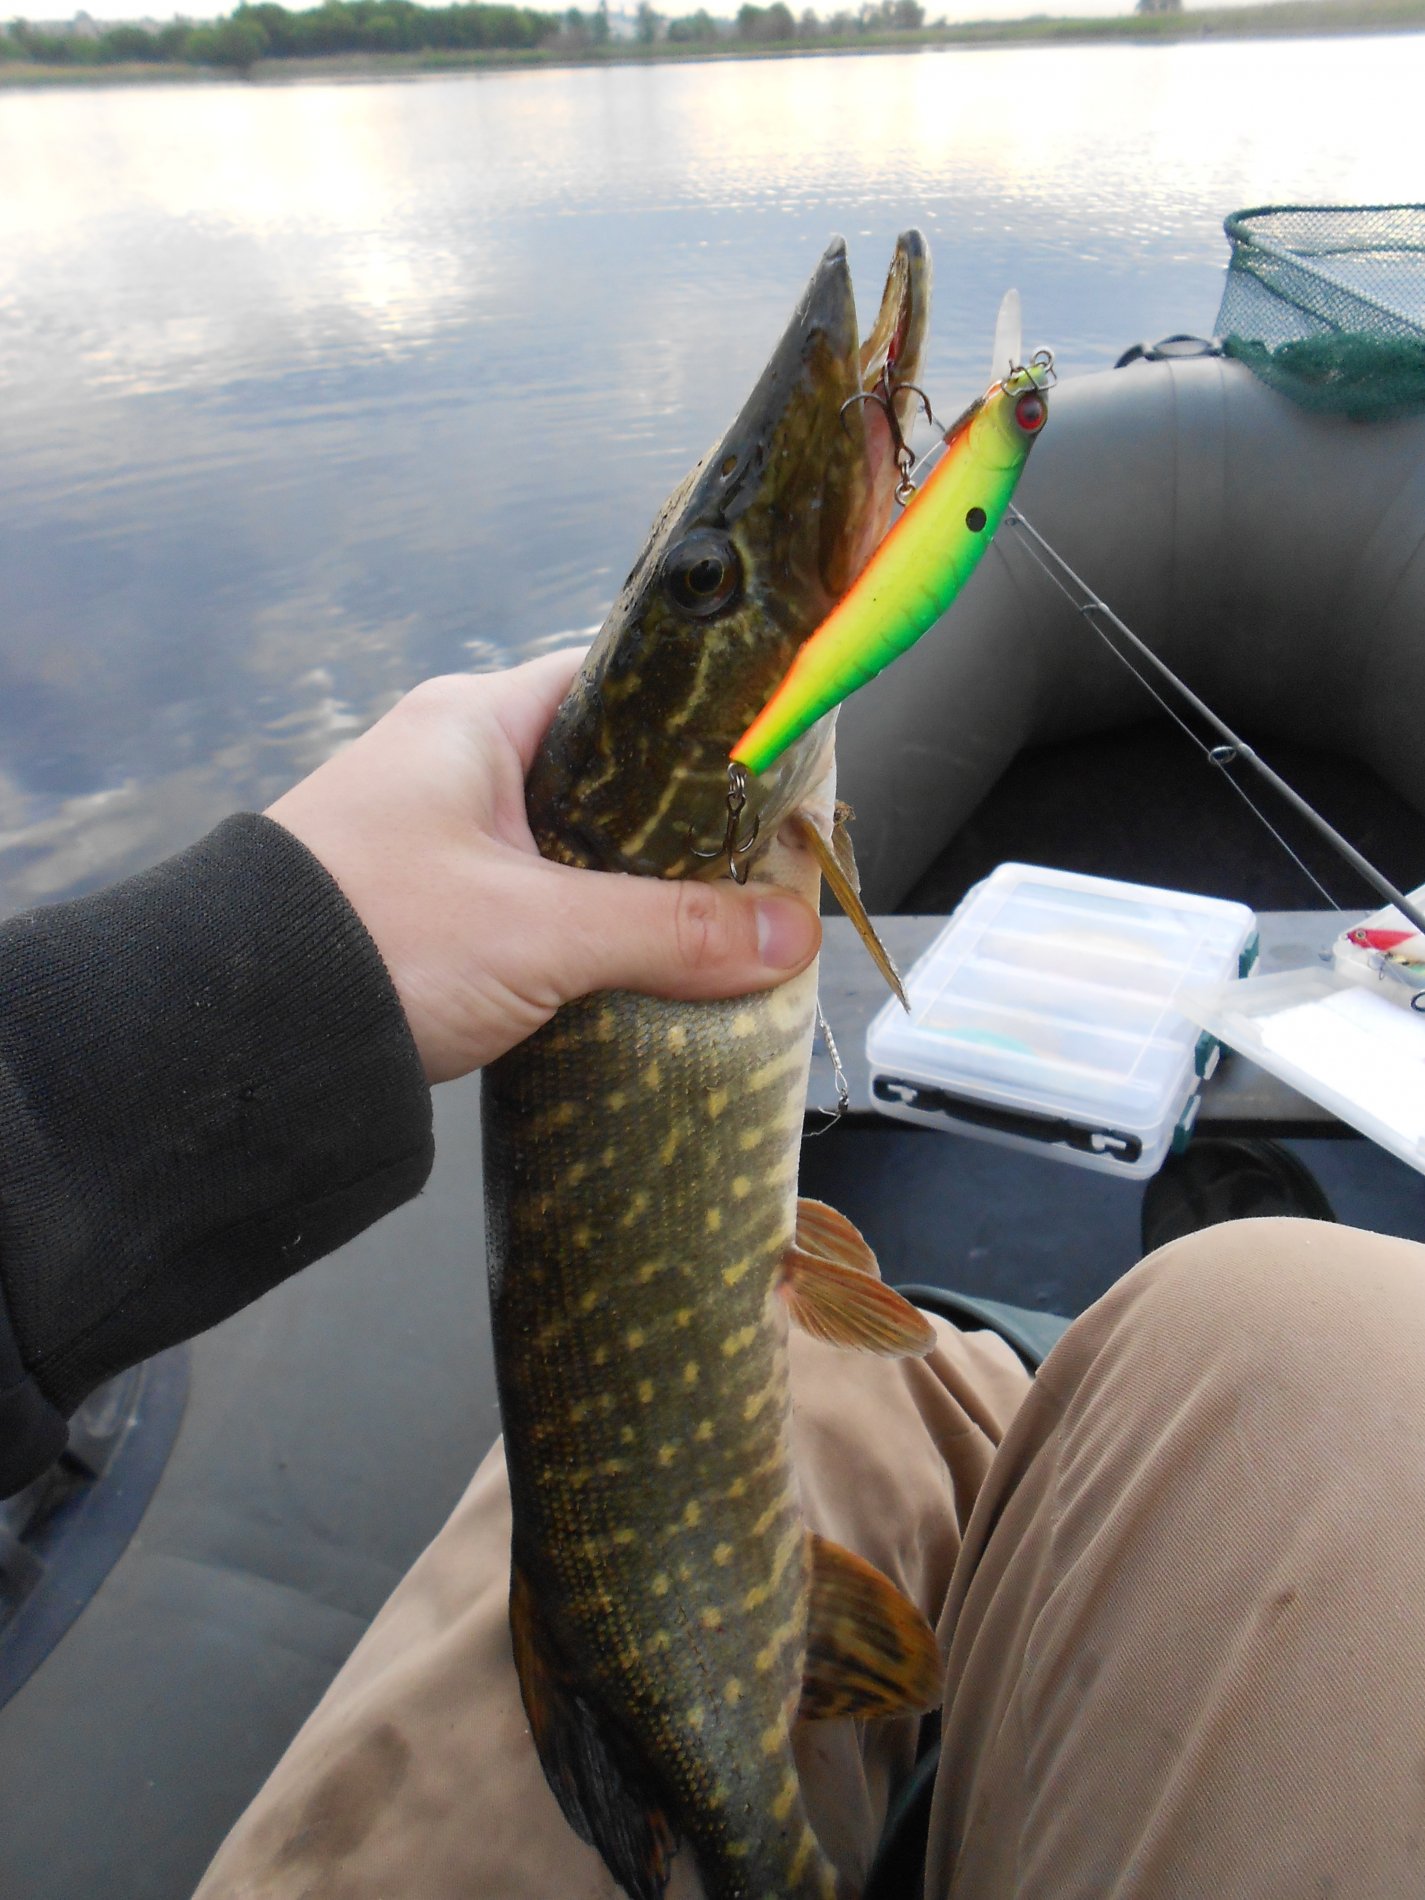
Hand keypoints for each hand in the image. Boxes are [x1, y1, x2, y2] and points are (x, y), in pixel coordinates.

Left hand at [265, 652, 821, 1082]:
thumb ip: (672, 929)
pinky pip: (533, 900)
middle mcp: (452, 762)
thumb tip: (791, 933)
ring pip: (568, 845)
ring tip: (720, 919)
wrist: (237, 1042)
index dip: (697, 716)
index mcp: (474, 720)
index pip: (614, 684)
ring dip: (631, 886)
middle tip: (761, 860)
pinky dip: (584, 928)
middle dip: (678, 824)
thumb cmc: (373, 941)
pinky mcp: (428, 907)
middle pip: (601, 773)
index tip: (770, 760)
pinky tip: (636, 965)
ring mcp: (436, 837)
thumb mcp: (540, 931)